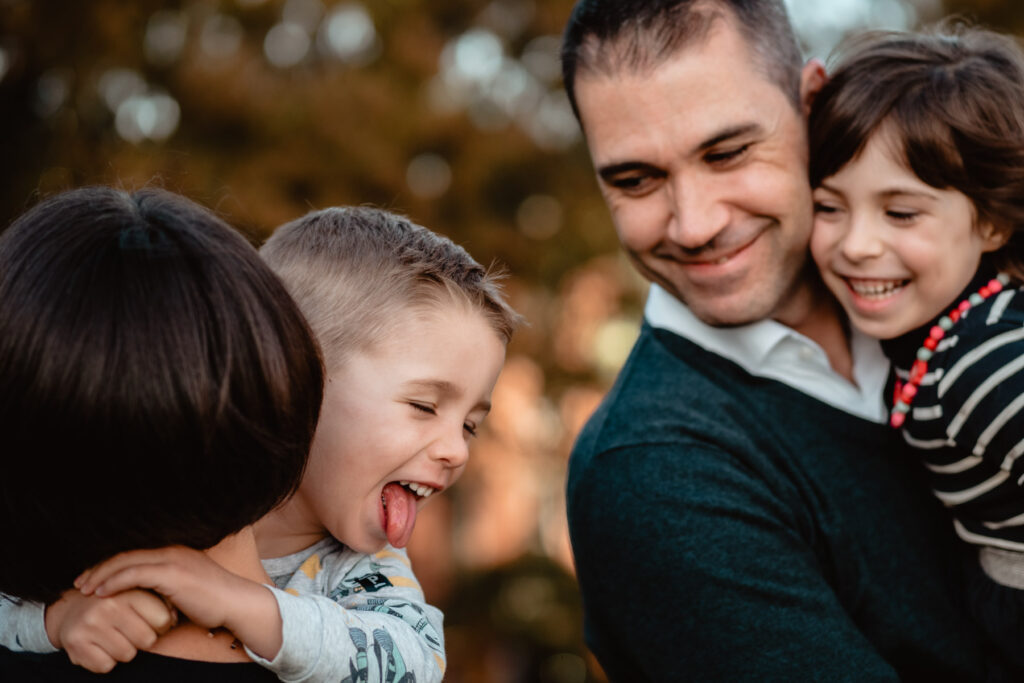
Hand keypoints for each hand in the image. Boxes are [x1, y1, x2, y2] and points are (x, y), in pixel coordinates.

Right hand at [45, 588, 174, 672]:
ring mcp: (90, 623)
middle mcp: (109, 605)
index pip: (163, 620)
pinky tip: (100, 646)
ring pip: (126, 655)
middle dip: (143, 640)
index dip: (161, 626)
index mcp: (129, 591)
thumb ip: (162, 602)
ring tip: (115, 637)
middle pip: (147, 640)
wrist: (70, 610)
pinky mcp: (76, 642)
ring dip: (124, 650)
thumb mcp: (139, 595)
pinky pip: (105, 665)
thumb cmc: (117, 604)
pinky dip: (105, 661)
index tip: (151, 622)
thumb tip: (175, 619)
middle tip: (130, 630)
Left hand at [76, 546, 282, 658]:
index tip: (92, 579)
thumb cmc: (214, 601)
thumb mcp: (186, 588)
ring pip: (126, 562)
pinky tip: (102, 593)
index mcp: (174, 551)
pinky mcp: (171, 573)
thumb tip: (145, 597)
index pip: (133, 553)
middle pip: (125, 554)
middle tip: (79, 582)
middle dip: (98, 568)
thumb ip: (165, 585)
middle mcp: (171, 550)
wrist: (236, 603)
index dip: (109, 565)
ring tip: (84, 589)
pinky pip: (135, 575)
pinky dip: (115, 582)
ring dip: (101, 575)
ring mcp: (172, 559)